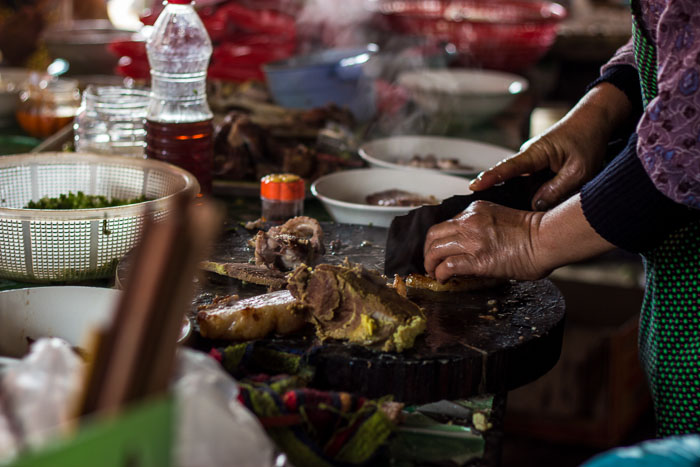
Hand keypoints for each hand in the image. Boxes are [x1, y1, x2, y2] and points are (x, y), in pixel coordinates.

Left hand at [423, 195, 616, 281]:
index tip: (440, 251)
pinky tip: (442, 280)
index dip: (440, 240)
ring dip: (430, 264)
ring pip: (434, 250)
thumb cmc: (533, 232)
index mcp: (475, 210)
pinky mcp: (476, 259)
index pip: (446, 224)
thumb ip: (481, 228)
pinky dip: (440, 274)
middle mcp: (469, 221)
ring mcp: (471, 239)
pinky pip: (446, 267)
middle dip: (428, 251)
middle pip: (433, 235)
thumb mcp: (499, 219)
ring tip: (433, 273)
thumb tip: (470, 248)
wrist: (546, 239)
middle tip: (430, 263)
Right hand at [469, 83, 634, 210]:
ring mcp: (532, 162)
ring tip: (539, 205)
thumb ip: (556, 190)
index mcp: (536, 152)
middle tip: (504, 214)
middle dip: (506, 196)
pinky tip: (549, 198)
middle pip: (511, 181)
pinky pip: (532, 184)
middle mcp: (529, 156)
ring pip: (524, 185)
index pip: (508, 167)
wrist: (594, 120)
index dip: (491, 178)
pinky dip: (537, 193)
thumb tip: (534, 205)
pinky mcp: (538, 168)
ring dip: (530, 196)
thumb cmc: (588, 139)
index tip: (474, 186)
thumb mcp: (580, 171)